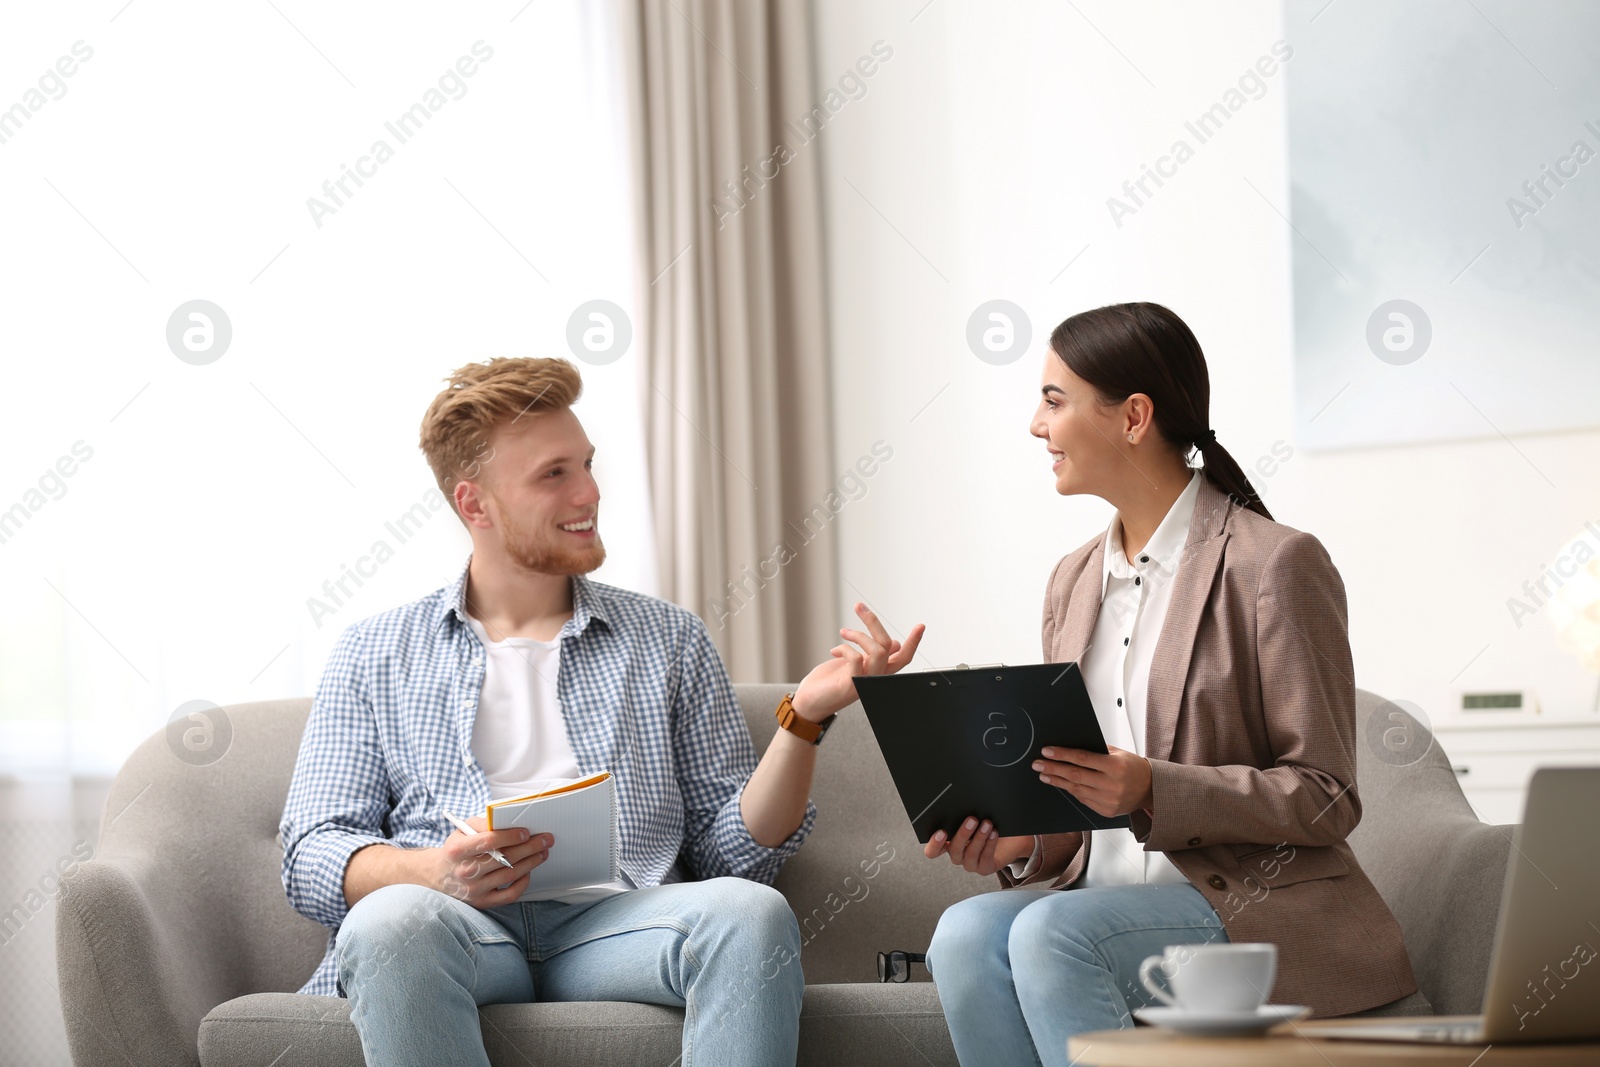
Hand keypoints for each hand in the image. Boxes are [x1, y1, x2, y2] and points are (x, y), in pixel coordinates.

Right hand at [431, 816, 552, 907]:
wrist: (439, 876)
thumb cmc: (456, 849)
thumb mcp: (463, 830)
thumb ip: (484, 823)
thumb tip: (509, 821)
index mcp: (457, 850)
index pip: (488, 842)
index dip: (510, 836)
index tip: (526, 832)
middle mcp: (465, 871)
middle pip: (504, 858)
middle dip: (530, 847)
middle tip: (546, 839)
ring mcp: (474, 889)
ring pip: (510, 875)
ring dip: (531, 862)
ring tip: (542, 852)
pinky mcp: (482, 902)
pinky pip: (509, 895)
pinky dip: (523, 883)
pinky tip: (528, 872)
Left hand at [791, 602, 924, 721]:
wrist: (809, 702)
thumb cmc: (829, 682)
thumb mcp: (854, 662)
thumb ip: (872, 654)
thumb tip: (894, 643)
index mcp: (878, 670)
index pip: (903, 656)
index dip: (913, 641)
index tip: (921, 625)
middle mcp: (875, 677)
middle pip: (888, 645)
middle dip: (874, 622)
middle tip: (859, 607)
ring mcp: (865, 682)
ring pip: (878, 650)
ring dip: (859, 635)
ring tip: (844, 632)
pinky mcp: (851, 686)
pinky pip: (856, 659)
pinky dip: (845, 648)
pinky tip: (835, 651)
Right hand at [922, 815, 1033, 875]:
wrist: (1004, 837)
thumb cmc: (981, 822)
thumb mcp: (970, 818)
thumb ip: (961, 815)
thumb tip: (961, 803)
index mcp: (946, 844)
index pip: (933, 851)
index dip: (934, 844)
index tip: (941, 831)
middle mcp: (957, 855)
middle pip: (954, 850)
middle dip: (963, 834)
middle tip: (972, 819)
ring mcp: (970, 864)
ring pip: (970, 854)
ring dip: (979, 837)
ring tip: (987, 823)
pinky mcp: (985, 868)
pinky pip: (985, 858)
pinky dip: (990, 844)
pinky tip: (994, 833)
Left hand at [1034, 745, 1153, 817]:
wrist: (1151, 789)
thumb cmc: (1134, 768)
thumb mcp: (1118, 753)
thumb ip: (1097, 751)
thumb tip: (1071, 746)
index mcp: (1115, 766)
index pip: (1082, 758)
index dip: (1062, 755)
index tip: (1047, 751)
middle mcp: (1111, 784)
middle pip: (1075, 775)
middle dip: (1053, 768)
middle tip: (1038, 764)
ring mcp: (1108, 800)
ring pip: (1076, 789)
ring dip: (1057, 781)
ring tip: (1044, 775)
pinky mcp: (1106, 811)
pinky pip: (1083, 799)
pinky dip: (1071, 791)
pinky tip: (1061, 784)